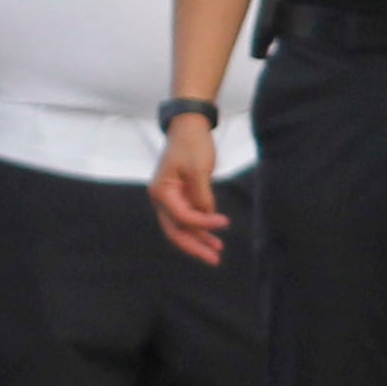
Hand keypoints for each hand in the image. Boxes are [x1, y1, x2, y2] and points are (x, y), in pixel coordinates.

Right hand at [150, 113, 227, 265]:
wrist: (188, 126)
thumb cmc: (191, 144)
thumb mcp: (199, 169)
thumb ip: (202, 196)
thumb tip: (207, 217)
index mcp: (161, 191)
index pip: (182, 217)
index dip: (204, 224)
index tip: (225, 223)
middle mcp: (161, 198)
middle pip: (175, 231)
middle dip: (195, 246)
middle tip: (215, 259)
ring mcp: (169, 198)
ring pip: (181, 227)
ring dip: (199, 240)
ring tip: (218, 252)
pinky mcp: (179, 196)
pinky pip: (188, 218)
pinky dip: (200, 228)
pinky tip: (213, 236)